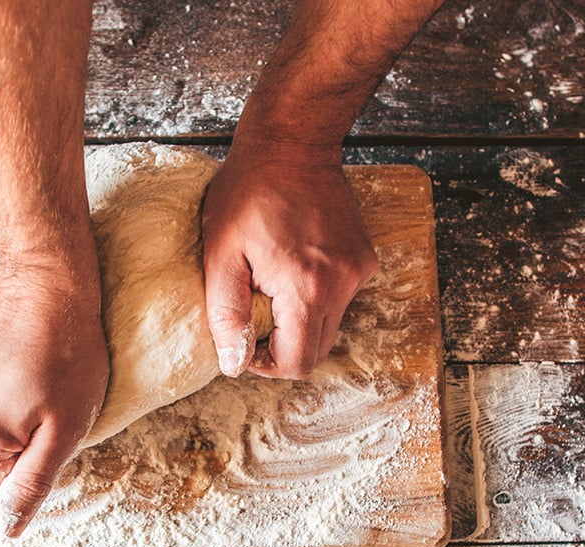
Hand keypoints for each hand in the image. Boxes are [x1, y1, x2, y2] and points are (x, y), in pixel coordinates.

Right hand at [0, 252, 108, 536]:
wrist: (46, 278)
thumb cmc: (69, 353)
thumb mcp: (67, 427)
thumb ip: (33, 482)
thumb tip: (5, 528)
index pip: (3, 480)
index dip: (35, 454)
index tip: (51, 417)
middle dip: (14, 429)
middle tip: (42, 388)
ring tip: (23, 365)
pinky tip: (1, 349)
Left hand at [201, 141, 377, 378]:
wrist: (292, 143)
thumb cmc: (249, 192)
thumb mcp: (220, 254)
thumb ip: (226, 314)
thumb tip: (233, 364)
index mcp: (307, 289)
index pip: (298, 363)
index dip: (267, 364)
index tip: (245, 341)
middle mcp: (342, 284)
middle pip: (318, 350)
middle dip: (283, 346)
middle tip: (254, 317)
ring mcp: (358, 270)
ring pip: (329, 325)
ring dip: (299, 320)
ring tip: (270, 284)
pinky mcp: (364, 258)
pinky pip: (341, 298)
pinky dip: (316, 296)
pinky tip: (293, 265)